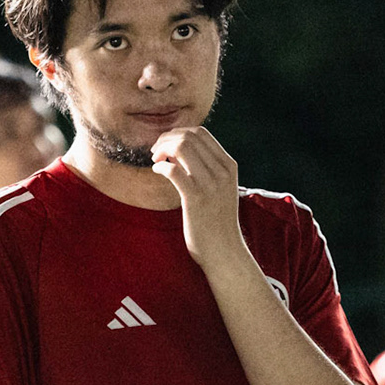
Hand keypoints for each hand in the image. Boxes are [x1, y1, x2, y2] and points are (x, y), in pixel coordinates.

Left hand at [150, 127, 244, 271]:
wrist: (225, 251)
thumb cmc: (217, 222)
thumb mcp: (220, 189)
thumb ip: (207, 169)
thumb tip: (179, 151)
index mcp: (229, 166)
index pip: (201, 133)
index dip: (178, 133)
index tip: (167, 145)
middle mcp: (222, 171)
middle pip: (189, 136)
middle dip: (166, 139)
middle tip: (156, 152)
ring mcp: (210, 184)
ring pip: (181, 148)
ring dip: (162, 149)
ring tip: (155, 160)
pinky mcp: (195, 198)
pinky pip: (172, 170)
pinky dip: (160, 166)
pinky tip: (156, 171)